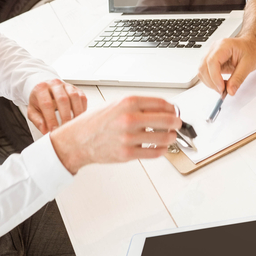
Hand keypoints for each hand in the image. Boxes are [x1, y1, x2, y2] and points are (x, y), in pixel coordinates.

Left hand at [27, 79, 86, 134]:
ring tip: (74, 124)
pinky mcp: (76, 89)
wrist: (45, 89)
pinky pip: (82, 97)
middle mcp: (54, 84)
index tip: (54, 130)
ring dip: (76, 112)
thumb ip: (37, 120)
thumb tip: (45, 129)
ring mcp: (66, 85)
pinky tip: (79, 117)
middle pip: (63, 99)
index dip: (51, 119)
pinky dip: (82, 108)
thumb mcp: (32, 110)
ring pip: (74, 97)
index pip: (47, 104)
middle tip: (65, 129)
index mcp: (41, 88)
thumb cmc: (39, 100)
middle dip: (65, 116)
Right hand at [49, 96, 180, 173]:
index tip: (174, 111)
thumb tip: (161, 109)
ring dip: (171, 137)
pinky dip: (162, 150)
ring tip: (170, 136)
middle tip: (177, 123)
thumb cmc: (96, 122)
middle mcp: (130, 118)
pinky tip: (161, 147)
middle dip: (176, 122)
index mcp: (128, 102)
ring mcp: (129, 137)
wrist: (78, 140)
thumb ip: (137, 106)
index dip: (172, 108)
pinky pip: (154, 152)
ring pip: (164, 137)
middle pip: (167, 119)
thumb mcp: (116, 104)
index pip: (161, 103)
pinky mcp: (128, 153)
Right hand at [199, 35, 255, 95]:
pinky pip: (206, 72)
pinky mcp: (212, 61)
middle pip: (204, 67)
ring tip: (223, 88)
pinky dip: (211, 81)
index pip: (212, 62)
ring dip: (210, 82)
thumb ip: (238, 78)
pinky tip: (221, 84)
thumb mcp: (249, 65)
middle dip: (212, 82)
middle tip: (223, 91)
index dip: (215, 77)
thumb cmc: (252, 49)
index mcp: (224, 46)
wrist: (253, 44)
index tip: (222, 88)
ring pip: (202, 70)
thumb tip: (230, 91)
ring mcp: (212, 54)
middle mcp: (214, 48)